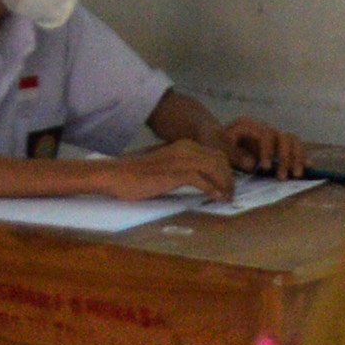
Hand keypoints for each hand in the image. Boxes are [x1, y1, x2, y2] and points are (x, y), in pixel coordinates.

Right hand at [92, 140, 239, 203]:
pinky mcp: (175, 173)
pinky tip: (217, 198)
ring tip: (227, 197)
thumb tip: (193, 179)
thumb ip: (178, 167)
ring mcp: (181, 160)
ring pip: (215, 168)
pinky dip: (214, 190)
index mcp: (183, 145)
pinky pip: (203, 180)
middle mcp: (185, 149)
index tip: (227, 185)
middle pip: (219, 159)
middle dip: (228, 176)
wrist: (114, 174)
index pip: (214, 154)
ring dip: (225, 184)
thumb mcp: (162, 165)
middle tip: (230, 193)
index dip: (224, 169)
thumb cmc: (133, 174)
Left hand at [224, 118, 308, 177]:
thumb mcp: (218, 147)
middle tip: (282, 177)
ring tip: (297, 175)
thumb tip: (253, 164)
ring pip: (292, 141)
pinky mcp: (277, 145)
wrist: (216, 138)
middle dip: (285, 157)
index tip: (264, 167)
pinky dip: (301, 156)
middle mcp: (264, 128)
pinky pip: (294, 147)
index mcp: (248, 125)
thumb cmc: (216, 142)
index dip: (267, 150)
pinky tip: (308, 167)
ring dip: (296, 157)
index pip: (265, 134)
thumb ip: (234, 154)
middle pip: (283, 137)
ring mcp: (272, 135)